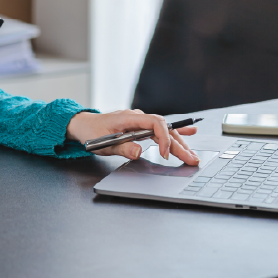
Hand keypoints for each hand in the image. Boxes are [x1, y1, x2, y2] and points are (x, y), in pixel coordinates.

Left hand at [66, 109, 199, 164]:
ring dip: (179, 142)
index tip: (165, 155)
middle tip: (191, 159)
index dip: (163, 138)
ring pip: (164, 130)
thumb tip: (139, 152)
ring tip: (193, 155)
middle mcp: (137, 118)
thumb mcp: (104, 143)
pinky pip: (160, 130)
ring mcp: (140, 122)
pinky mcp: (140, 128)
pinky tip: (190, 132)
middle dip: (178, 144)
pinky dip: (175, 132)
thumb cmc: (92, 132)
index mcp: (129, 118)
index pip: (154, 123)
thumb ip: (122, 147)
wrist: (84, 125)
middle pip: (163, 128)